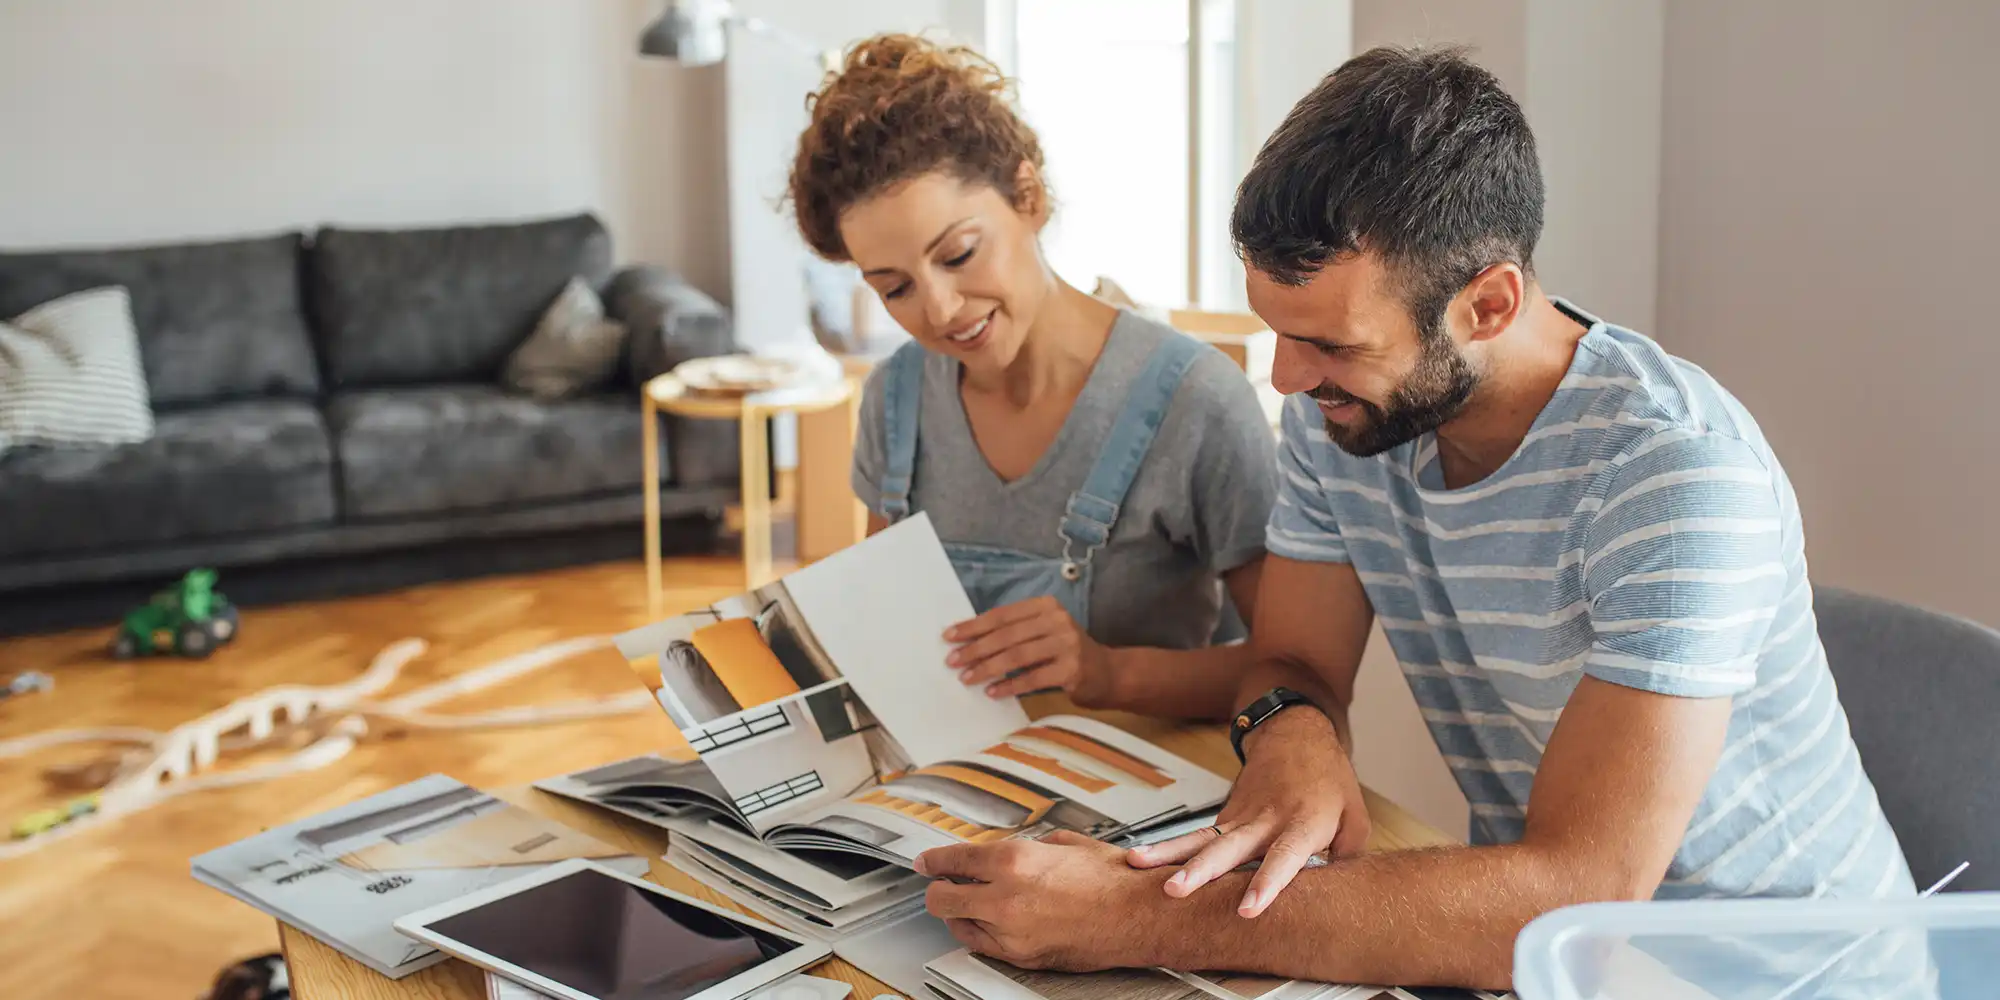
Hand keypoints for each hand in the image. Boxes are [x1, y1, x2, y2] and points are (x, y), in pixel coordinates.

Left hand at [916, 831, 1159, 970]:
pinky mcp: (1022, 956)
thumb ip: (1028, 847)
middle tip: (942, 883)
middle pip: (941, 898)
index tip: (926, 862)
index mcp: (1014, 862)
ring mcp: (1011, 933)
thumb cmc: (1113, 880)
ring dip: (958, 912)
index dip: (933, 861)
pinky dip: (980, 931)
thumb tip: (1011, 850)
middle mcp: (1005, 898)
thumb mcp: (1065, 843)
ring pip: (958, 925)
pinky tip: (989, 921)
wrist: (1139, 915)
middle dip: (938, 889)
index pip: (952, 861)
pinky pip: (983, 945)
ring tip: (971, 902)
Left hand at [943, 596, 1114, 703]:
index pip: (1002, 615)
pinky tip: (993, 692)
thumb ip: (1014, 633)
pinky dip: (1010, 685)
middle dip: (976, 648)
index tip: (950, 637)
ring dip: (988, 668)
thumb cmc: (1065, 653)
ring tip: (967, 678)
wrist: (1108, 674)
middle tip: (953, 661)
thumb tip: (969, 642)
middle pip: (1007, 634)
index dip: (974, 626)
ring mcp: (1067, 644)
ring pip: (1017, 655)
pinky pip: (1033, 678)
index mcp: (1045, 606)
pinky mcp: (1072, 669)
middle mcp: (1057, 620)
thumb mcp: (1043, 633)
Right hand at [1126, 707, 1368, 916]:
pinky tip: (1141, 862)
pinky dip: (1169, 851)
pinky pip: (1197, 838)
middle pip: (1229, 849)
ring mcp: (1241, 817)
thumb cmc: (1329, 780)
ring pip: (1202, 838)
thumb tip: (1331, 898)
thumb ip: (1346, 860)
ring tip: (1137, 864)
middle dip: (1201, 871)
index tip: (1249, 909)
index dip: (1266, 883)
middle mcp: (1266, 820)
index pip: (1283, 858)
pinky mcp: (1225, 817)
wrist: (1296, 733)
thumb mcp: (1356, 820)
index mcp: (1304, 823)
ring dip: (1168, 853)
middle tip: (1176, 889)